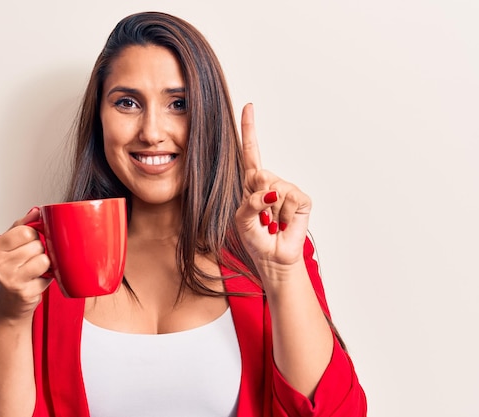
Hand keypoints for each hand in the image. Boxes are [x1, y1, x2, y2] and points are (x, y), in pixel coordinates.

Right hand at [0, 207, 51, 319]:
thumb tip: (36, 211)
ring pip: (44, 259)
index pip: (25, 230)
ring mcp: (10, 280)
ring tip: (33, 271)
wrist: (5, 308)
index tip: (29, 243)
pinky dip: (45, 279)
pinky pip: (48, 277)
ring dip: (44, 265)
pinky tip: (34, 283)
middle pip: (36, 244)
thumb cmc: (8, 275)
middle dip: (39, 251)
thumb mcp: (7, 248)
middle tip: (30, 261)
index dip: (33, 236)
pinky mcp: (24, 293)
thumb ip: (21, 226)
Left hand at [235, 104, 311, 271]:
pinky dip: (284, 214)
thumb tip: (271, 192)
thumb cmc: (254, 237)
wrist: (271, 258)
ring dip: (270, 211)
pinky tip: (282, 223)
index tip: (248, 106)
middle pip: (260, 174)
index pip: (250, 152)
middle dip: (257, 197)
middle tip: (261, 216)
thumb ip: (250, 202)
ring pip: (275, 188)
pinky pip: (291, 198)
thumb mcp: (241, 219)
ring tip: (271, 223)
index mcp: (252, 184)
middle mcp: (270, 183)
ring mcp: (287, 190)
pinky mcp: (301, 201)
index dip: (250, 130)